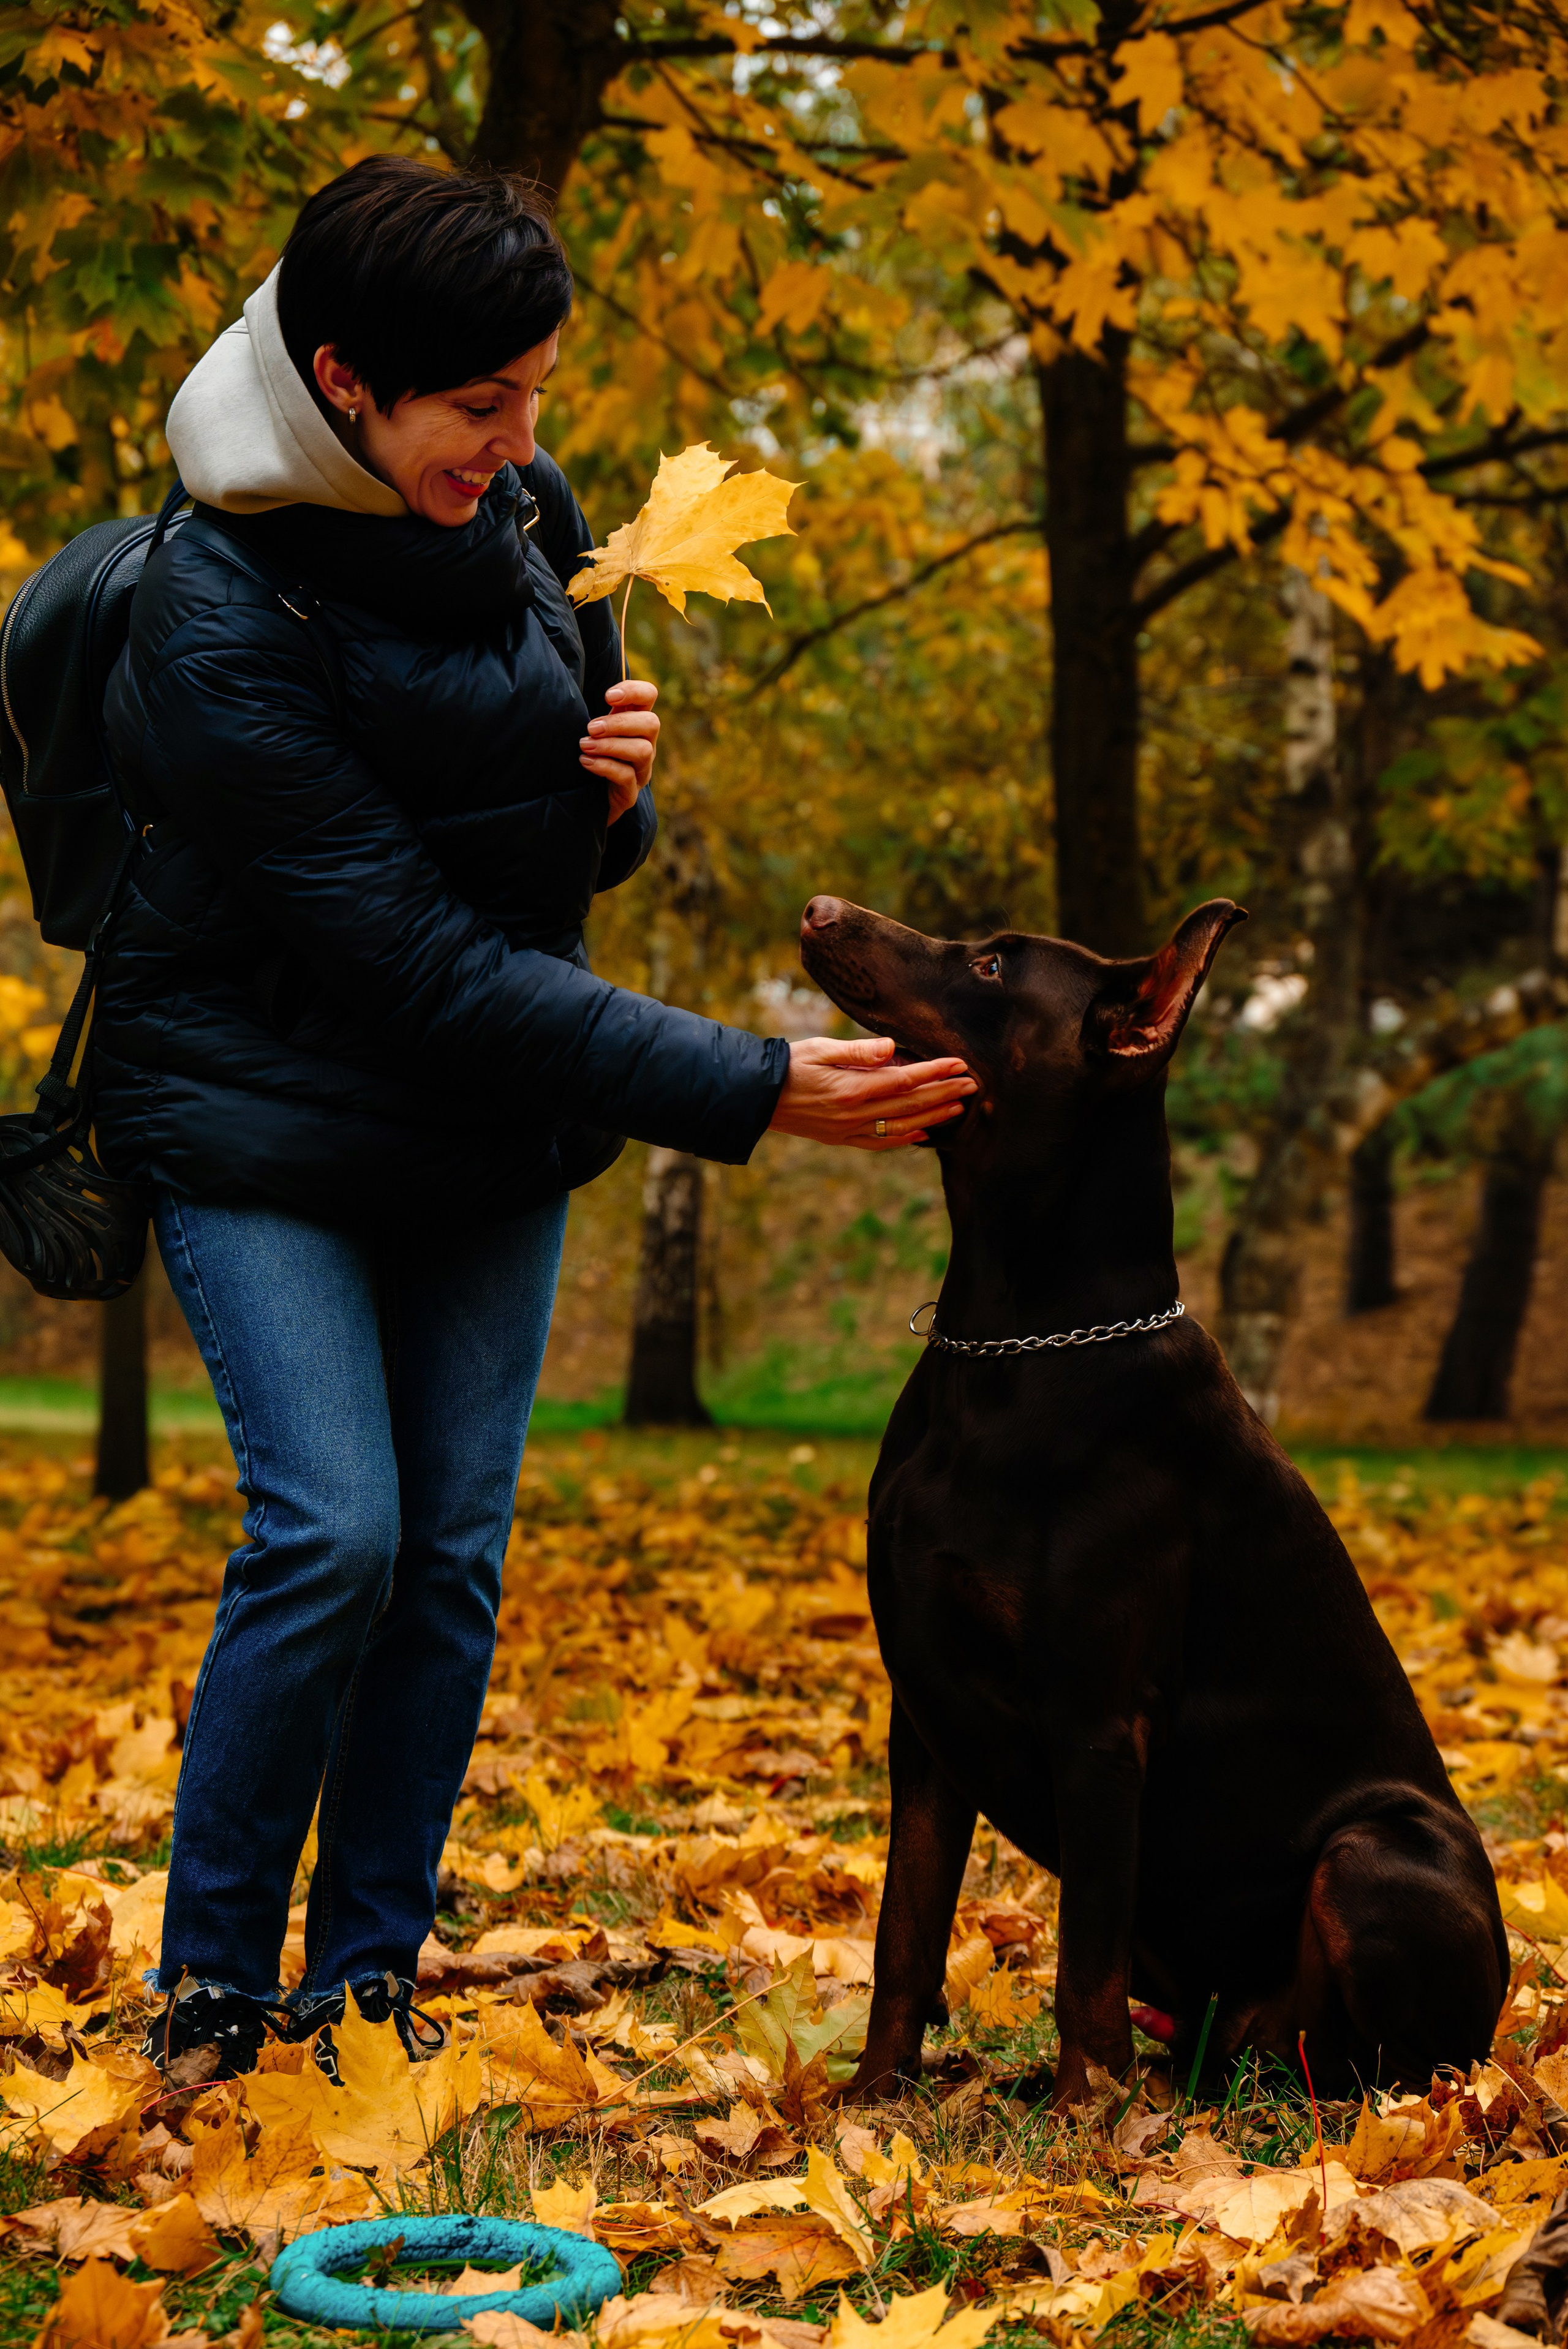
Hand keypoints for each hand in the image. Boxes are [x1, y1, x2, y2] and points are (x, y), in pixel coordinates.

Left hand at [581, 679, 658, 821]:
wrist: (579, 801)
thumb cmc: (583, 755)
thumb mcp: (588, 728)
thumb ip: (588, 708)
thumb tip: (568, 677)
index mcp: (634, 722)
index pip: (649, 695)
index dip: (634, 691)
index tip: (608, 697)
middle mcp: (645, 744)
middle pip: (652, 722)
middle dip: (620, 723)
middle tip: (591, 727)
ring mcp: (641, 771)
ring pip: (643, 750)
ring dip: (611, 745)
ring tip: (585, 745)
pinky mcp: (630, 794)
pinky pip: (627, 777)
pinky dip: (605, 766)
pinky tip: (585, 762)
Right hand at [768, 1035, 976, 1149]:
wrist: (758, 1096)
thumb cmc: (790, 1064)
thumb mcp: (820, 1048)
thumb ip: (857, 1049)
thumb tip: (891, 1047)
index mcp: (852, 1088)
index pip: (905, 1079)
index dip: (935, 1072)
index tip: (959, 1064)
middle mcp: (855, 1114)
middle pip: (911, 1104)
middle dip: (945, 1094)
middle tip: (973, 1085)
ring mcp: (850, 1130)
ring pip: (902, 1126)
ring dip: (934, 1118)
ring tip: (959, 1108)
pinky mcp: (843, 1139)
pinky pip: (881, 1143)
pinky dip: (907, 1139)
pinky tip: (925, 1134)